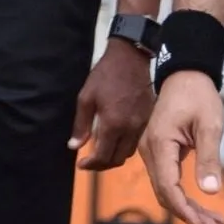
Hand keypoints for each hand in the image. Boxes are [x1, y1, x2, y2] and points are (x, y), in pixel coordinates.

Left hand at [70, 41, 154, 169]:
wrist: (130, 58)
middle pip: (117, 159)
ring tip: (101, 152)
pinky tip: (115, 140)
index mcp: (113, 124)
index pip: (103, 157)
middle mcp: (131, 129)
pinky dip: (125, 146)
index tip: (81, 164)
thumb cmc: (105, 75)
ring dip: (114, 157)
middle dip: (102, 165)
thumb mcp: (86, 97)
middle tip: (90, 161)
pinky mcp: (149, 119)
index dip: (91, 165)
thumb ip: (81, 125)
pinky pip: (137, 141)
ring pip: (129, 152)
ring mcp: (142, 125)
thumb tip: (74, 146)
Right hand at [139, 70, 223, 223]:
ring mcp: (152, 150)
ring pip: (165, 188)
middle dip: (188, 213)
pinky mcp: (158, 151)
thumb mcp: (210, 125)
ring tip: (213, 221)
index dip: (183, 208)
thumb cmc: (197, 94)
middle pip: (164, 192)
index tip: (201, 223)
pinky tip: (200, 204)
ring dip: (187, 207)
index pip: (166, 185)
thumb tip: (210, 191)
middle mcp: (150, 149)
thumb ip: (209, 158)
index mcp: (159, 142)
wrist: (185, 74)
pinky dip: (183, 194)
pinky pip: (167, 178)